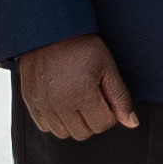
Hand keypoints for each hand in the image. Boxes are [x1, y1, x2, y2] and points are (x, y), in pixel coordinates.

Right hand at [16, 34, 137, 139]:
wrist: (50, 30)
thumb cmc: (82, 46)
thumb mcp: (107, 66)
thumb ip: (120, 97)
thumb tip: (132, 123)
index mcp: (82, 94)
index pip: (103, 124)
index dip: (109, 111)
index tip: (104, 94)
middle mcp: (60, 103)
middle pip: (84, 133)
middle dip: (92, 118)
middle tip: (91, 96)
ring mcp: (43, 105)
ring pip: (65, 133)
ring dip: (74, 121)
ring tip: (76, 98)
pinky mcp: (30, 103)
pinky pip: (46, 127)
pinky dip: (55, 120)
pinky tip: (61, 100)